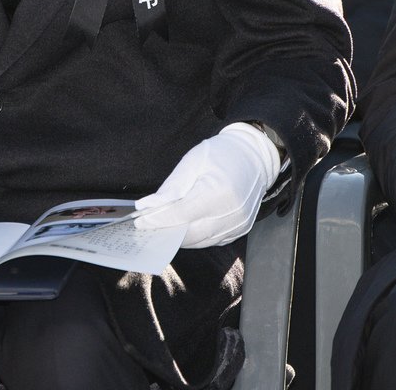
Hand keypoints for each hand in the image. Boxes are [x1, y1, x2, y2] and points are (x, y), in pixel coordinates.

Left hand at [133, 123, 280, 247]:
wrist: (255, 156)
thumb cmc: (222, 154)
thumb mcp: (193, 161)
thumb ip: (171, 188)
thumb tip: (147, 207)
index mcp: (217, 193)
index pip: (179, 216)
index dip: (157, 221)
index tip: (140, 222)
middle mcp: (230, 213)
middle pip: (188, 234)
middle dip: (166, 231)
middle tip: (149, 226)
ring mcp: (237, 224)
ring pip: (199, 241)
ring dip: (180, 236)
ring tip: (166, 225)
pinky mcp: (240, 230)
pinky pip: (211, 240)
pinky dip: (196, 236)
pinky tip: (188, 224)